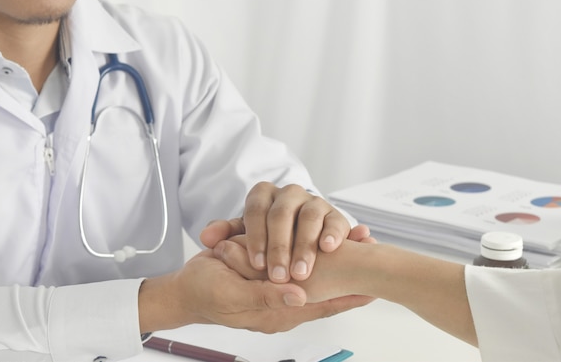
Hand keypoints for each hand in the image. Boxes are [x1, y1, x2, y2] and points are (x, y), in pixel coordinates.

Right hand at [138, 249, 371, 333]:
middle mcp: (284, 301)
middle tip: (376, 259)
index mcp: (279, 313)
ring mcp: (278, 287)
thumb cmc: (205, 293)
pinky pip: (301, 269)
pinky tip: (330, 247)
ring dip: (337, 265)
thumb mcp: (233, 296)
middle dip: (351, 278)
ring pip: (317, 279)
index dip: (348, 296)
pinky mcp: (271, 273)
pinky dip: (317, 256)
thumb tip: (300, 296)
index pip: (322, 306)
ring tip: (361, 248)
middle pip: (326, 293)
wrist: (184, 289)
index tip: (374, 287)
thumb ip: (266, 298)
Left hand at [201, 182, 353, 282]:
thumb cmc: (268, 240)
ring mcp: (314, 202)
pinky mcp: (335, 215)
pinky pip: (335, 221)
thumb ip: (226, 236)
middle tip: (277, 276)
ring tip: (300, 272)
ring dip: (304, 246)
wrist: (302, 244)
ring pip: (309, 217)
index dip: (255, 236)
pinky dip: (331, 234)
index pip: (255, 209)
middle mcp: (289, 194)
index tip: (256, 264)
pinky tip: (326, 249)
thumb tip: (206, 238)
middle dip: (279, 247)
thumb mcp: (246, 237)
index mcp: (264, 195)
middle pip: (282, 214)